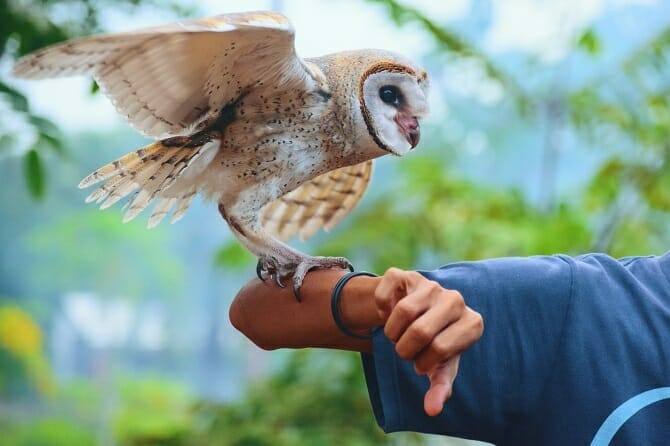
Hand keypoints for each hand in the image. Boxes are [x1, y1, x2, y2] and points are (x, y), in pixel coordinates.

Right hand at [374, 268, 483, 415]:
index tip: (423, 362)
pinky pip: (385, 295)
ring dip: (391, 333)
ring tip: (396, 336)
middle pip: (420, 331)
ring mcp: (430, 285)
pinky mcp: (405, 275)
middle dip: (404, 349)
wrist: (417, 313)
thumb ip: (440, 387)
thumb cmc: (434, 344)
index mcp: (472, 323)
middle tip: (405, 351)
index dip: (423, 362)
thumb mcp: (440, 367)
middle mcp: (456, 299)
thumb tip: (432, 410)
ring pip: (402, 311)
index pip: (440, 349)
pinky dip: (380, 311)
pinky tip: (388, 313)